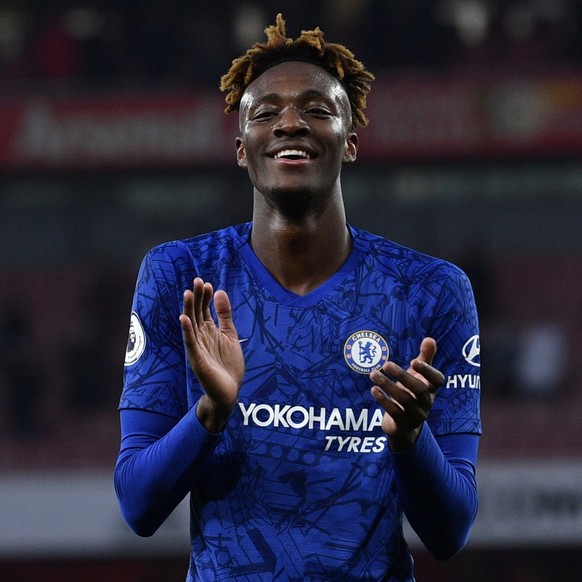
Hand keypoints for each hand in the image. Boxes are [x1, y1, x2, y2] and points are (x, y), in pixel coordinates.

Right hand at [179, 278, 244, 431]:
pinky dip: (187, 331)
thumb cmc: (228, 365)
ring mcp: (197, 348)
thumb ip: (225, 315)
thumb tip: (219, 291)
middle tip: (197, 281)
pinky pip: (190, 343)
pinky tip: (184, 318)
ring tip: (188, 293)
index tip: (207, 283)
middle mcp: (201, 337)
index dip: (205, 297)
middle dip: (197, 298)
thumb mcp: (230, 335)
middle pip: (197, 314)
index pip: (204, 310)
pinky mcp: (197, 359)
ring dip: (189, 309)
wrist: (229, 391)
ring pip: (191, 325)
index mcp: (209, 331)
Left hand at [370, 337, 443, 450]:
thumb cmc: (411, 393)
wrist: (404, 425)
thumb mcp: (418, 376)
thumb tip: (429, 338)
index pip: (437, 380)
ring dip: (388, 386)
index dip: (428, 371)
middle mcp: (427, 402)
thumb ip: (424, 358)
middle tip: (386, 364)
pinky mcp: (403, 424)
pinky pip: (395, 412)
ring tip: (373, 374)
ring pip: (405, 400)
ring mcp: (416, 415)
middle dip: (402, 376)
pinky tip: (373, 389)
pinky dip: (384, 401)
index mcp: (432, 389)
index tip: (414, 361)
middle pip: (419, 390)